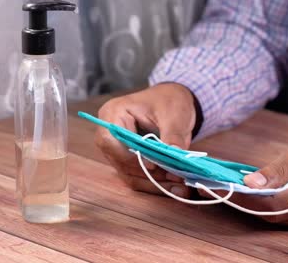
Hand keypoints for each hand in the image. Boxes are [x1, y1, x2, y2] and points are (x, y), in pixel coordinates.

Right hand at [95, 83, 195, 197]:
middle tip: (175, 179)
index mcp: (113, 113)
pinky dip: (155, 183)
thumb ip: (172, 135)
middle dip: (148, 174)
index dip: (131, 156)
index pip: (111, 141)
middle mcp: (108, 134)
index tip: (154, 165)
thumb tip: (174, 155)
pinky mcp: (127, 161)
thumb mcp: (174, 114)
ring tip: (179, 185)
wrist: (172, 102)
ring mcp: (116, 150)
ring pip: (129, 174)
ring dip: (153, 183)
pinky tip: (174, 186)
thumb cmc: (169, 101)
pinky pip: (137, 177)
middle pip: (120, 161)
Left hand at [204, 123, 287, 228]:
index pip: (275, 204)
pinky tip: (263, 192)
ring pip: (284, 218)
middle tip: (224, 187)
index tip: (223, 188)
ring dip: (260, 206)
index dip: (246, 199)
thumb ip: (281, 168)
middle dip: (248, 204)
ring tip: (237, 188)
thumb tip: (251, 183)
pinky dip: (276, 206)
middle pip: (277, 216)